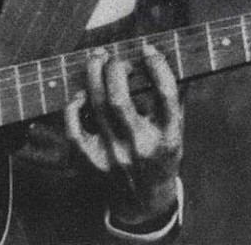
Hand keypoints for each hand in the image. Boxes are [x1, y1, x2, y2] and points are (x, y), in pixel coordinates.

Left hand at [64, 43, 182, 226]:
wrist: (143, 200)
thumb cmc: (160, 155)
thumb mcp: (177, 131)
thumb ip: (175, 97)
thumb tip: (168, 54)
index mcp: (168, 138)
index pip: (166, 95)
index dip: (157, 66)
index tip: (148, 49)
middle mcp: (140, 147)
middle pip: (120, 98)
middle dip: (115, 68)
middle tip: (117, 58)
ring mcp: (113, 156)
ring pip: (96, 105)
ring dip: (94, 74)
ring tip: (98, 58)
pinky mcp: (91, 162)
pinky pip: (74, 128)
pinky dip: (74, 106)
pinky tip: (82, 94)